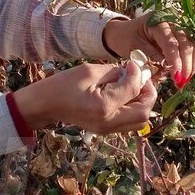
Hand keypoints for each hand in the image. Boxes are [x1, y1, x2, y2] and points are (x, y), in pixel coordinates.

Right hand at [12, 62, 157, 133]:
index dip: (138, 75)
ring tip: (135, 86)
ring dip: (143, 103)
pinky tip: (125, 95)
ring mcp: (107, 130)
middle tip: (141, 79)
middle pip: (144, 113)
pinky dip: (134, 109)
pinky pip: (129, 123)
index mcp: (103, 107)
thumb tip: (135, 71)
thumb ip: (115, 72)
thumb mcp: (90, 71)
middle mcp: (108, 122)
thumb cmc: (63, 85)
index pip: (134, 91)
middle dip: (148, 94)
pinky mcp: (105, 130)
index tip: (132, 64)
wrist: (45, 105)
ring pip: (140, 121)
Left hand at [102, 15, 194, 87]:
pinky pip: (192, 48)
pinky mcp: (182, 36)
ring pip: (194, 45)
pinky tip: (186, 74)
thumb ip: (151, 55)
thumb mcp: (134, 47)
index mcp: (157, 21)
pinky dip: (191, 62)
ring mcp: (178, 28)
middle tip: (181, 82)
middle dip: (186, 64)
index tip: (176, 77)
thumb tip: (167, 67)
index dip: (175, 61)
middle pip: (186, 43)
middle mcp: (171, 22)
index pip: (171, 43)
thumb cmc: (126, 38)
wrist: (124, 32)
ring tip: (184, 80)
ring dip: (192, 64)